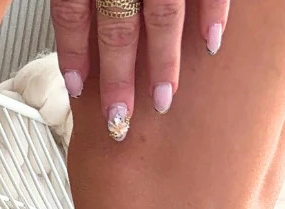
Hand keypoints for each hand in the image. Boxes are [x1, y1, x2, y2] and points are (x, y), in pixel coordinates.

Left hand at [52, 0, 229, 141]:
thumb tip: (80, 17)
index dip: (72, 53)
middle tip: (119, 121)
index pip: (71, 11)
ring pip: (163, 15)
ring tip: (163, 101)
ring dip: (163, 62)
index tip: (76, 88)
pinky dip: (213, 14)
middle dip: (118, 77)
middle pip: (117, 26)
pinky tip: (211, 44)